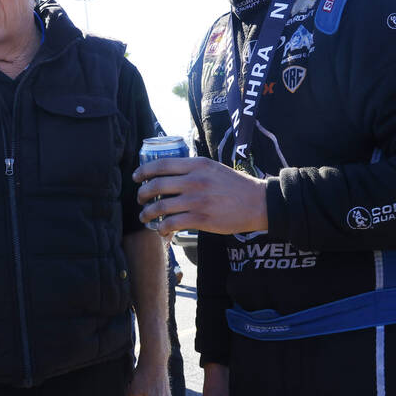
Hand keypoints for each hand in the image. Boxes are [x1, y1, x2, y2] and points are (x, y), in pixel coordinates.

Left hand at [134, 156, 268, 236]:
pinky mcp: (201, 219)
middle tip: (140, 199)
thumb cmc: (236, 186)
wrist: (258, 202)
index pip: (162, 164)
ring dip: (147, 213)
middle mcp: (195, 180)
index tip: (136, 177)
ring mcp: (197, 200)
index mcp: (198, 165)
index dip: (144, 171)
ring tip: (145, 217)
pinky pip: (172, 223)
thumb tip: (171, 174)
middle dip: (142, 194)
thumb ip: (194, 169)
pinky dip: (162, 228)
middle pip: (156, 185)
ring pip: (160, 206)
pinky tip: (162, 230)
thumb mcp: (214, 168)